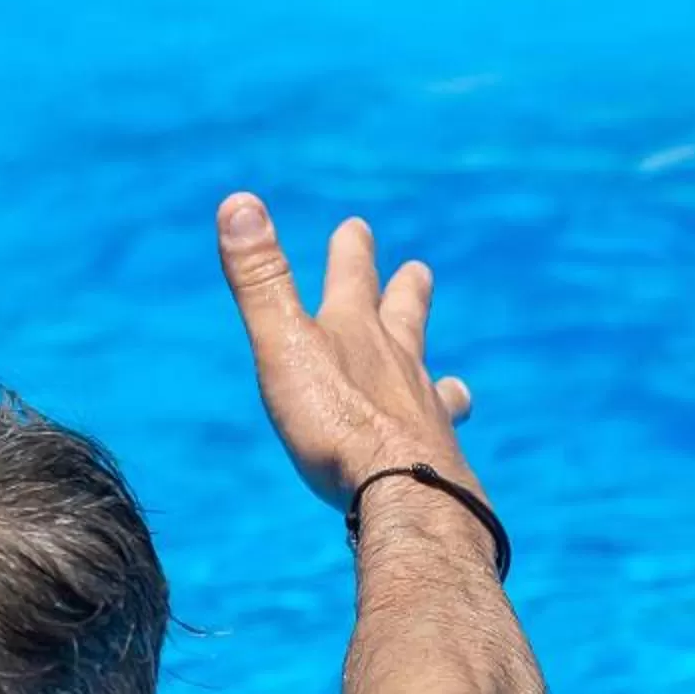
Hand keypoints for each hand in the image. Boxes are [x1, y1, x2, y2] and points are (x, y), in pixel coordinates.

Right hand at [216, 195, 475, 507]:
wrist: (405, 492)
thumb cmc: (336, 422)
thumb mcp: (285, 345)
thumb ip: (261, 282)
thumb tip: (239, 201)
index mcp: (356, 334)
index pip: (352, 278)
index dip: (351, 252)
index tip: (357, 227)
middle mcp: (398, 366)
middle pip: (406, 319)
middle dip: (407, 293)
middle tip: (420, 271)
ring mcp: (425, 412)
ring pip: (435, 383)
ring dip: (437, 375)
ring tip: (455, 383)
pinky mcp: (439, 458)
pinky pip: (442, 442)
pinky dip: (442, 439)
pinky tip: (445, 450)